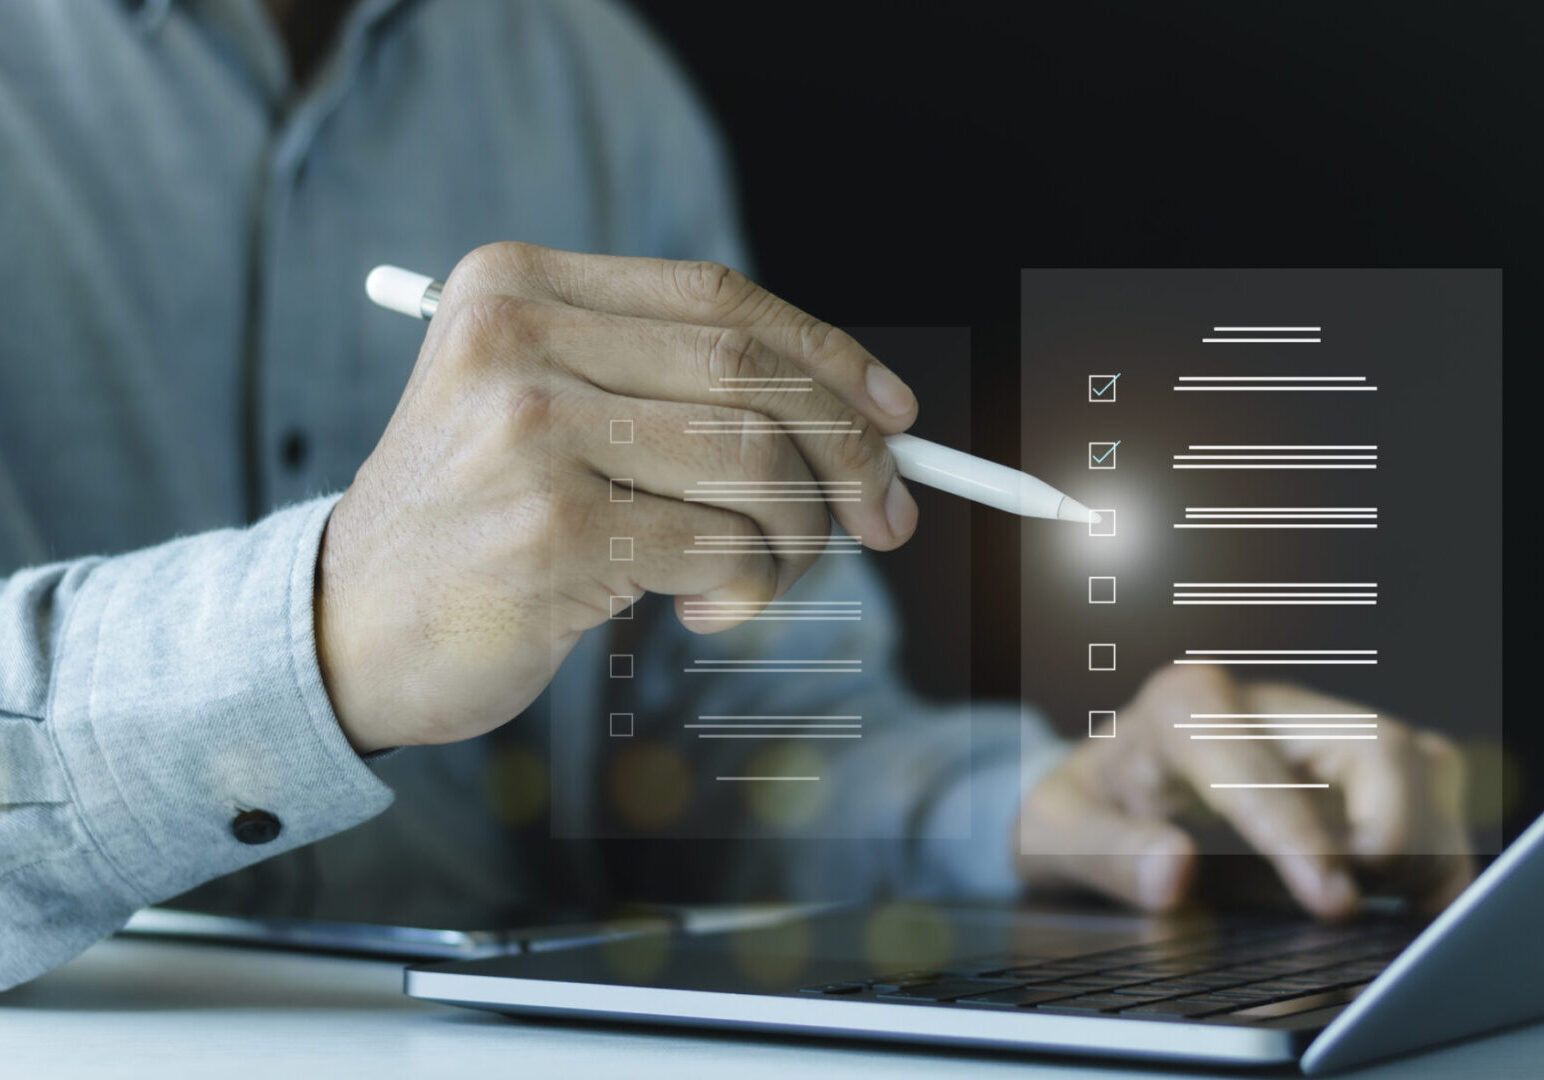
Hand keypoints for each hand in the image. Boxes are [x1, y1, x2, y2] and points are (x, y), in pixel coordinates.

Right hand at [316, 243, 918, 753]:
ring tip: (763, 576)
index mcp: (518, 284)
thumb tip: (862, 420)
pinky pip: (721, 549)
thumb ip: (667, 390)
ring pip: (754, 463)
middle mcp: (517, 338)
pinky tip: (706, 610)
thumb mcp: (546, 412)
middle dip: (849, 456)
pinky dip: (748, 589)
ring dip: (797, 538)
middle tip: (885, 521)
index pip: (720, 299)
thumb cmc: (479, 522)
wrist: (346, 627)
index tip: (898, 417)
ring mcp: (528, 431)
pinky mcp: (550, 530)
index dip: (828, 356)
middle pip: (751, 375)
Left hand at [1015, 665, 1472, 918]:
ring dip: (1416, 842)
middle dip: (1385, 831)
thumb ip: (1105, 854)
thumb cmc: (1081, 808)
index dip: (1299, 834)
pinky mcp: (1349, 760)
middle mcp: (1260, 702)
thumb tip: (1172, 873)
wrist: (1097, 792)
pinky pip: (1428, 787)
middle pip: (1371, 742)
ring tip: (1365, 896)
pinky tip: (1406, 898)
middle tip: (1344, 902)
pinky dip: (1435, 848)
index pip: (1257, 763)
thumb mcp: (1054, 834)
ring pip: (1416, 762)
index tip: (1330, 899)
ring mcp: (1312, 726)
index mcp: (1180, 705)